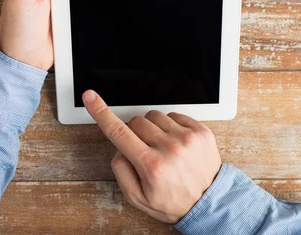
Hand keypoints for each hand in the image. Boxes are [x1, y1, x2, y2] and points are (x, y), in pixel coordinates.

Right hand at [82, 90, 221, 223]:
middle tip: (144, 151)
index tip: (90, 97)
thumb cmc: (174, 201)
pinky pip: (174, 115)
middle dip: (134, 134)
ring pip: (154, 116)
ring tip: (162, 147)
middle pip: (136, 122)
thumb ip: (121, 172)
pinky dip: (170, 126)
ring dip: (153, 128)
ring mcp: (187, 138)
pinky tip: (175, 142)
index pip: (118, 132)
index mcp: (151, 165)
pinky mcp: (200, 131)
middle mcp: (169, 148)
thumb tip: (119, 148)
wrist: (210, 202)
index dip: (101, 112)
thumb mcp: (138, 198)